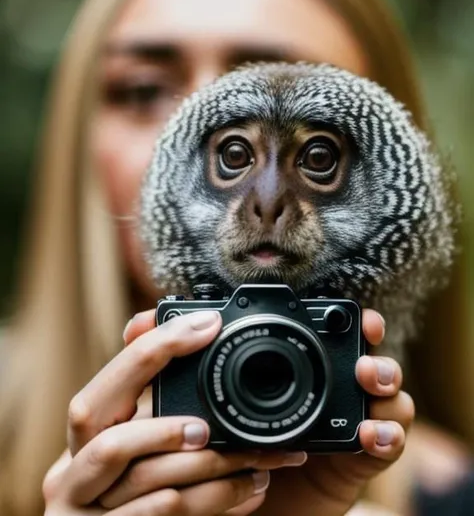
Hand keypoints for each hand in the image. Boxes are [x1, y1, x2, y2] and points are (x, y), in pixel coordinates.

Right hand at [43, 310, 306, 514]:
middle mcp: (70, 473)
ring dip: (211, 470)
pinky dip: (211, 502)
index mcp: (83, 432)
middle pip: (113, 443)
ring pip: (148, 484)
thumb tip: (144, 319)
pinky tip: (249, 491)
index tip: (208, 325)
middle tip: (211, 427)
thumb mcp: (133, 423)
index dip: (158, 349)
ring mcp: (85, 512)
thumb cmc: (127, 477)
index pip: (112, 381)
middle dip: (167, 430)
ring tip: (259, 461)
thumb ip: (138, 380)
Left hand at [120, 307, 413, 515]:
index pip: (319, 332)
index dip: (337, 316)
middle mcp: (322, 389)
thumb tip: (136, 323)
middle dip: (370, 339)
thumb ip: (167, 365)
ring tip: (371, 376)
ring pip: (383, 393)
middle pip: (361, 354)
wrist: (236, 514)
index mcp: (288, 368)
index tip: (346, 307)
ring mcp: (343, 422)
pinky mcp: (356, 460)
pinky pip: (385, 443)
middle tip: (371, 329)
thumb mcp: (188, 405)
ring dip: (385, 378)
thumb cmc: (216, 454)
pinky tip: (372, 432)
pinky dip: (387, 434)